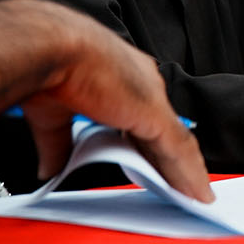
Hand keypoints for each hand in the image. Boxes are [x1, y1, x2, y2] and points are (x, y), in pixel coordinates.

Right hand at [11, 2, 213, 202]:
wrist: (49, 47)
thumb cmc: (45, 65)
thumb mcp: (53, 114)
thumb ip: (58, 144)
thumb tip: (51, 170)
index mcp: (118, 74)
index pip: (139, 115)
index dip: (145, 141)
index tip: (147, 163)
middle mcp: (141, 82)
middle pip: (161, 131)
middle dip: (167, 160)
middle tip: (176, 187)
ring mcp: (151, 98)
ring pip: (175, 143)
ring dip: (184, 172)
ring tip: (193, 197)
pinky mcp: (155, 114)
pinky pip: (179, 151)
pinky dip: (190, 175)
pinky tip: (198, 195)